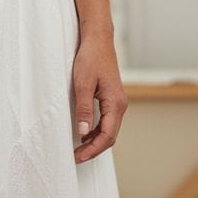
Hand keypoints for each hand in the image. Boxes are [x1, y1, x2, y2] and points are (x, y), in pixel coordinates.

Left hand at [71, 32, 127, 162]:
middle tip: (76, 157)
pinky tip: (85, 133)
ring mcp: (117, 103)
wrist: (98, 40)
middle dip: (94, 149)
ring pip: (109, 130)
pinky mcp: (112, 99)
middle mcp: (120, 106)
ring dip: (95, 141)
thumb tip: (83, 132)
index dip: (92, 149)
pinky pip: (107, 121)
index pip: (107, 136)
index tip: (78, 156)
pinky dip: (96, 131)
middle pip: (110, 137)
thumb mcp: (82, 84)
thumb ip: (84, 109)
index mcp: (115, 104)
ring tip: (78, 148)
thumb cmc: (91, 59)